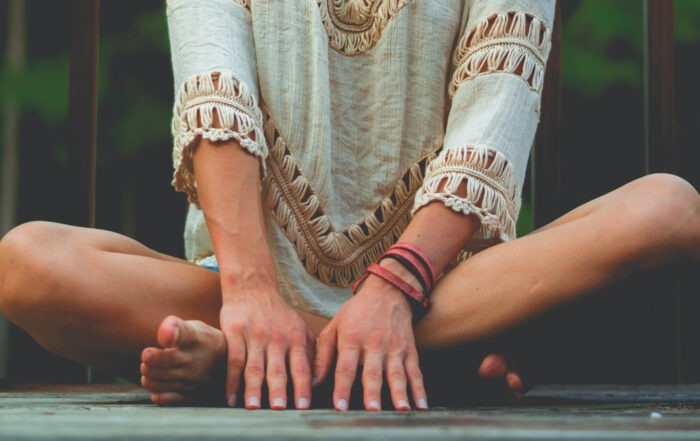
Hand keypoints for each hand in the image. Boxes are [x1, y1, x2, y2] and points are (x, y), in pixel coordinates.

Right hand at [220, 277, 314, 409]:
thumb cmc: (278, 313)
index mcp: (295, 338)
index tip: (304, 406)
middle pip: (277, 369)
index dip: (302, 387)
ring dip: (253, 389)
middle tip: (280, 409)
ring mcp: (255, 335)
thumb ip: (309, 352)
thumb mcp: (299, 327)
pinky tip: (232, 398)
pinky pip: (234, 360)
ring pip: (254, 367)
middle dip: (279, 390)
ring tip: (254, 407)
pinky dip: (232, 381)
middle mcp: (276, 338)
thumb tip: (318, 380)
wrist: (253, 286)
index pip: (301, 366)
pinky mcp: (235, 332)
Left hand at [314, 271, 427, 410]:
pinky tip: (421, 405)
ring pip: (397, 373)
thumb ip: (323, 355)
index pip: (345, 367)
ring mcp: (394, 347)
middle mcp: (374, 343)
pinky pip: (415, 372)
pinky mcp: (410, 349)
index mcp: (352, 338)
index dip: (342, 388)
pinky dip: (419, 390)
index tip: (341, 406)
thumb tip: (312, 381)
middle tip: (372, 410)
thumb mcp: (334, 326)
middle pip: (372, 372)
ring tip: (401, 409)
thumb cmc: (357, 311)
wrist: (387, 290)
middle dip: (373, 392)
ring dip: (399, 393)